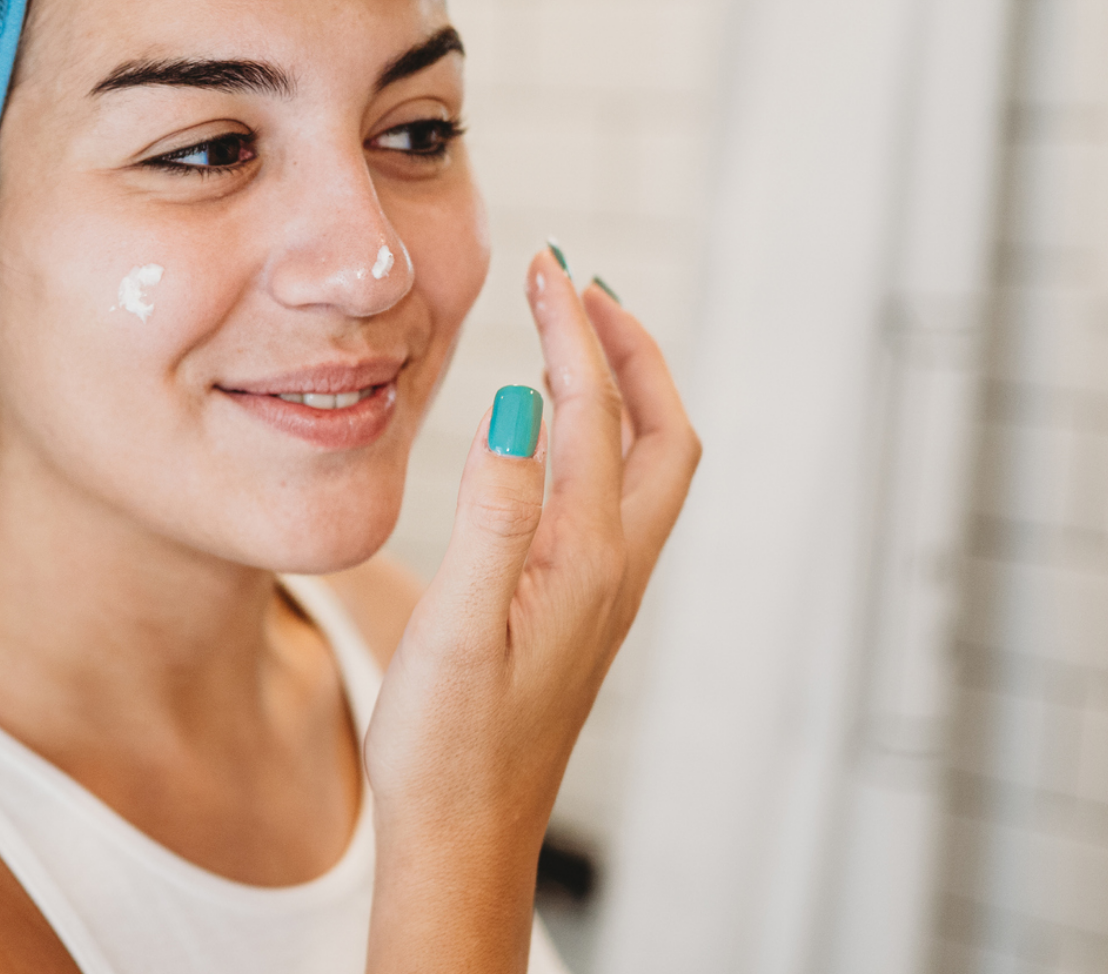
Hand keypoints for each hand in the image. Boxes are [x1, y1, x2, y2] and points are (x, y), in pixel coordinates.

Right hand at [364, 250, 700, 971]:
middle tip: (580, 288)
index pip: (591, 415)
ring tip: (574, 338)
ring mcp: (603, 595)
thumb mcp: (457, 627)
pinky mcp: (581, 614)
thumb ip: (495, 515)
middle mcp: (612, 571)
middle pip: (659, 434)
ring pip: (645, 468)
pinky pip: (615, 501)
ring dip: (623, 391)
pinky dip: (599, 440)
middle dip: (629, 349)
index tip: (545, 269)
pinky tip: (554, 440)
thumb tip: (526, 409)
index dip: (572, 333)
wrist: (463, 837)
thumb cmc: (448, 747)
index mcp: (585, 562)